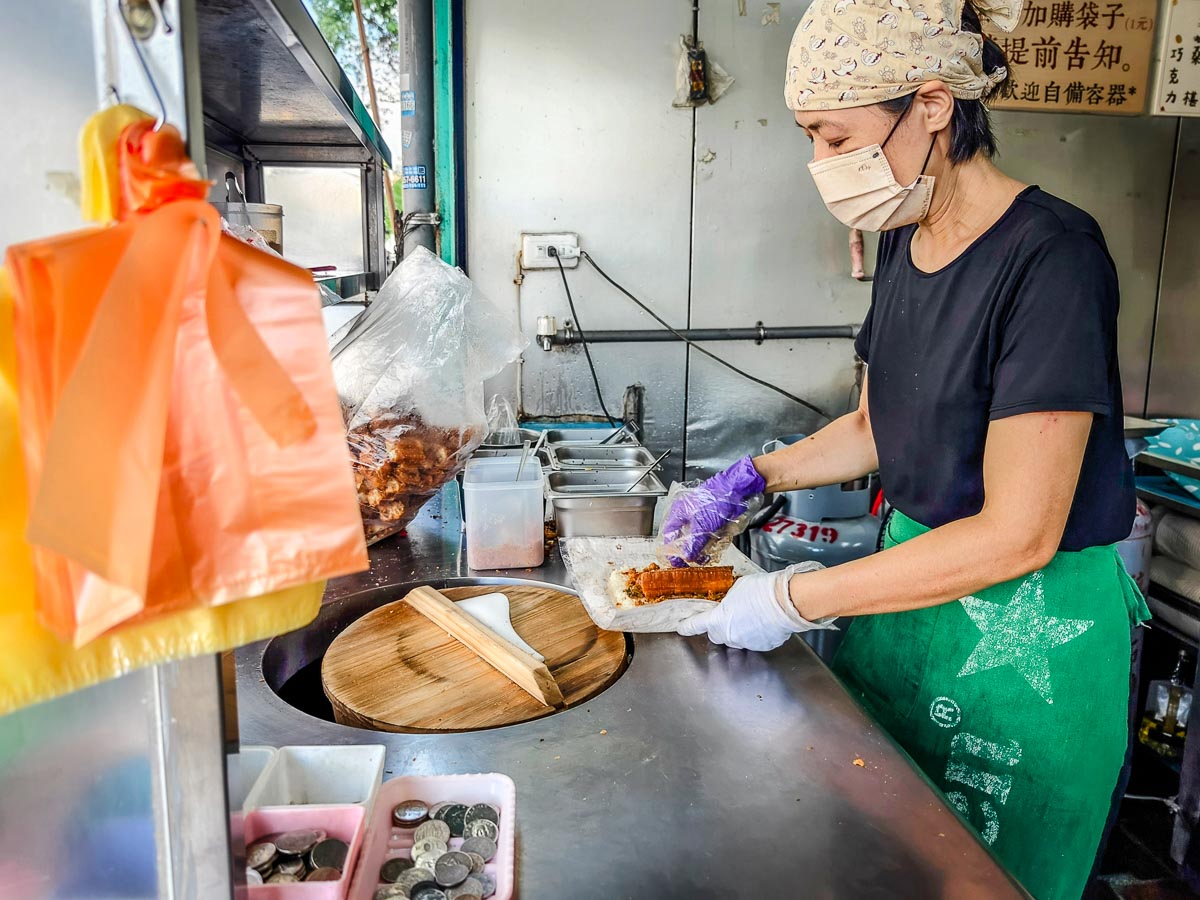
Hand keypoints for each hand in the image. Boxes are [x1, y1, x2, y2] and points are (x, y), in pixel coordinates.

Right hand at [661, 456, 765, 565]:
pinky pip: (711, 534)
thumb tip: (687, 557)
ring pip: (699, 538)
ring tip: (712, 549)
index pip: (669, 535)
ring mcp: (701, 517)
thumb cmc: (718, 498)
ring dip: (705, 546)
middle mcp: (688, 514)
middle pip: (685, 538)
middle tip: (698, 559)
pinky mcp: (714, 519)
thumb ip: (694, 543)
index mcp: (679, 512)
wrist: (738, 488)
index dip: (672, 550)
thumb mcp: (703, 525)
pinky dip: (715, 539)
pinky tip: (721, 539)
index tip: (677, 562)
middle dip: (692, 550)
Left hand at [676, 564, 834, 650]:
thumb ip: (729, 599)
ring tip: (753, 615)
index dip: (687, 626)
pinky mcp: (762, 647)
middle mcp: (729, 635)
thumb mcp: (738, 588)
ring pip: (736, 639)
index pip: (696, 625)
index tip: (682, 628)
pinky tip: (764, 622)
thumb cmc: (762, 591)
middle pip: (717, 635)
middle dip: (720, 627)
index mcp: (718, 620)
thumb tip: (732, 603)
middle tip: (730, 615)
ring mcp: (746, 643)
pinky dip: (756, 634)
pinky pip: (753, 641)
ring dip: (740, 630)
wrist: (787, 602)